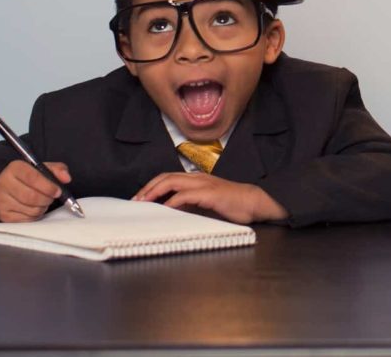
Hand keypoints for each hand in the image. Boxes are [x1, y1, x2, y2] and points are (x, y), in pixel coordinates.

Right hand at [0, 160, 70, 222]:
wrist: (7, 192)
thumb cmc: (29, 179)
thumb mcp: (43, 169)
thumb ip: (57, 170)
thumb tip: (66, 178)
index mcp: (15, 168)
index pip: (32, 177)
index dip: (48, 186)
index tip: (58, 191)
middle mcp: (4, 182)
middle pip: (32, 196)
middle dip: (47, 199)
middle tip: (51, 197)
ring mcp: (1, 200)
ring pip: (31, 209)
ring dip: (42, 207)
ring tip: (42, 202)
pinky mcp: (4, 215)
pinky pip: (27, 219)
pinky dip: (35, 215)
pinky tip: (33, 208)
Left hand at [133, 173, 288, 223]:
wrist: (254, 202)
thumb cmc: (233, 205)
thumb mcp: (207, 204)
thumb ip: (190, 205)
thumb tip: (172, 212)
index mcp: (197, 179)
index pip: (168, 177)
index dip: (152, 186)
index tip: (140, 198)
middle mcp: (198, 178)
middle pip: (165, 177)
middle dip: (148, 188)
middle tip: (136, 200)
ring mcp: (204, 184)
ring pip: (172, 182)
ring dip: (155, 192)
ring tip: (144, 203)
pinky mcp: (209, 194)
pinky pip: (185, 195)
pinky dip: (172, 202)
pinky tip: (165, 209)